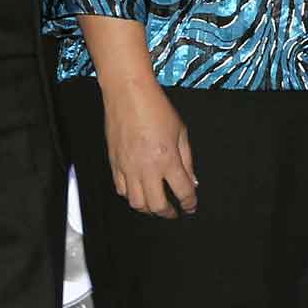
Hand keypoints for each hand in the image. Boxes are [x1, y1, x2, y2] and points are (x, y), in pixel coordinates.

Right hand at [99, 76, 197, 217]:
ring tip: (156, 206)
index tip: (191, 206)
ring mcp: (128, 168)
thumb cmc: (156, 108)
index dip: (190, 203)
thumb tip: (192, 181)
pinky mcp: (114, 164)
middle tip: (174, 212)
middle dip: (168, 213)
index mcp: (167, 159)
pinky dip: (132, 196)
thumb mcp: (181, 131)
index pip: (182, 191)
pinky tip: (139, 192)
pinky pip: (121, 190)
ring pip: (137, 203)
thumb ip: (187, 160)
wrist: (128, 94)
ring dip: (149, 209)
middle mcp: (147, 168)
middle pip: (157, 206)